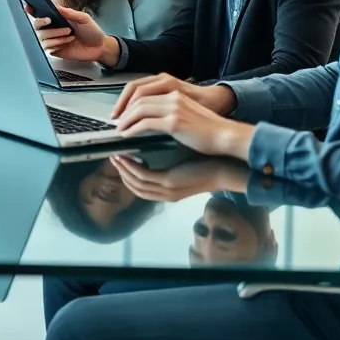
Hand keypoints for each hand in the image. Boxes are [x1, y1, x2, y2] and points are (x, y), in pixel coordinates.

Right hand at [28, 5, 108, 62]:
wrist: (99, 48)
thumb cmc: (92, 31)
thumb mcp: (84, 18)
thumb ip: (70, 13)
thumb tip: (56, 6)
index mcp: (58, 19)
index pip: (41, 14)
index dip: (32, 10)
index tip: (27, 7)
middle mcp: (53, 29)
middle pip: (36, 26)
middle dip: (42, 23)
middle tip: (50, 21)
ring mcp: (53, 40)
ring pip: (41, 37)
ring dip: (53, 34)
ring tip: (69, 34)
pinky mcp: (55, 51)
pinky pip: (47, 48)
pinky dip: (55, 44)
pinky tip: (66, 42)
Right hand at [110, 155, 249, 201]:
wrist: (227, 166)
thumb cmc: (209, 161)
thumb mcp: (186, 164)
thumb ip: (171, 161)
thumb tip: (158, 146)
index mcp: (170, 190)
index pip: (142, 187)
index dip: (128, 176)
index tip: (121, 161)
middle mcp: (166, 193)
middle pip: (135, 188)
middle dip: (121, 173)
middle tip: (112, 158)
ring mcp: (167, 189)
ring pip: (136, 183)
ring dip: (123, 170)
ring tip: (116, 156)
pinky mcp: (170, 181)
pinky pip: (143, 176)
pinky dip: (132, 167)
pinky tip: (127, 156)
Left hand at [112, 87, 254, 158]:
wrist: (225, 135)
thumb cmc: (207, 129)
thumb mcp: (185, 112)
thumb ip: (168, 110)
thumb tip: (148, 119)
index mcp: (174, 90)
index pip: (141, 89)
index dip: (126, 100)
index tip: (119, 111)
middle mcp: (172, 95)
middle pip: (137, 97)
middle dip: (122, 110)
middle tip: (115, 122)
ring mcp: (173, 108)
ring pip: (139, 109)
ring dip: (125, 120)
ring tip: (119, 130)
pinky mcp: (174, 122)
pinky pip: (145, 123)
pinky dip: (132, 129)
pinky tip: (127, 136)